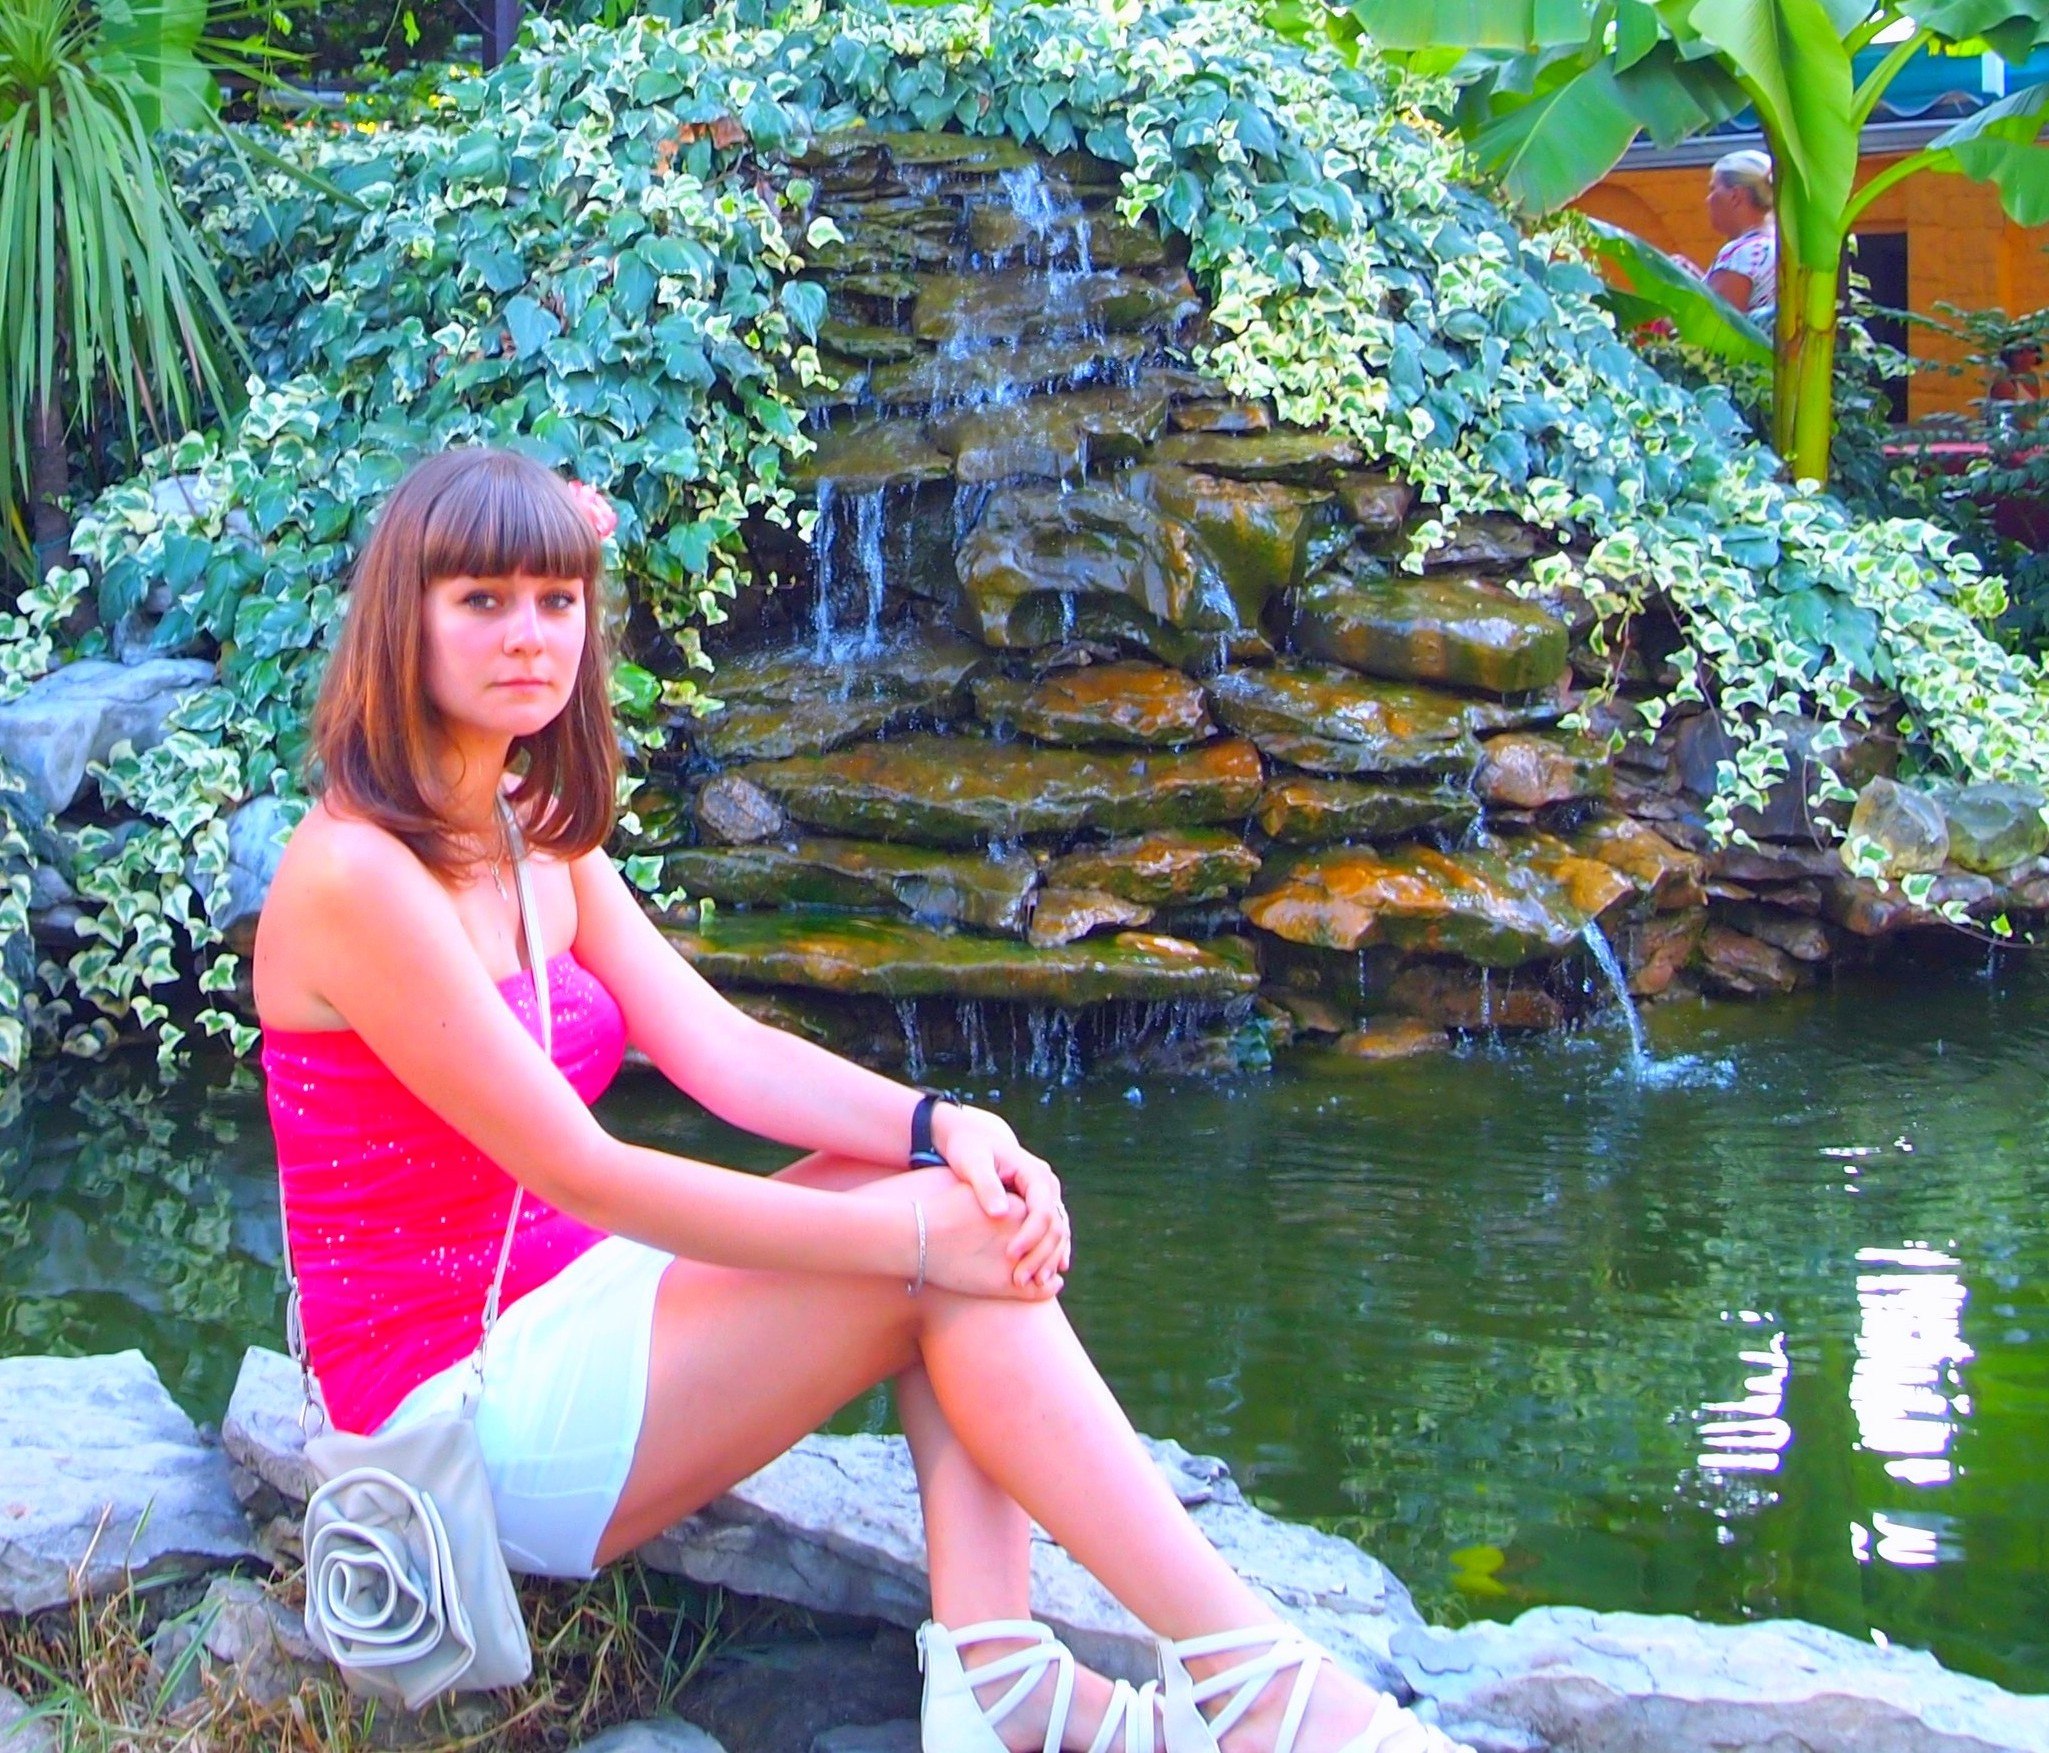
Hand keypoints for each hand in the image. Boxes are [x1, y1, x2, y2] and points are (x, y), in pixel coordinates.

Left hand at [932, 1103, 1069, 1292]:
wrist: (969, 1137)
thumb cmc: (967, 1148)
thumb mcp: (972, 1162)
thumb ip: (986, 1185)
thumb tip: (1000, 1214)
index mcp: (1034, 1172)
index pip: (1042, 1209)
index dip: (1029, 1235)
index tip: (1010, 1255)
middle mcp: (1046, 1185)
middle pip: (1056, 1224)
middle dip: (1042, 1254)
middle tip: (1023, 1280)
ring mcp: (1045, 1196)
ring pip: (1058, 1231)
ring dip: (1049, 1258)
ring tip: (1036, 1284)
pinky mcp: (1037, 1206)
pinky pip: (1052, 1232)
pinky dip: (1051, 1252)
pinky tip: (1047, 1274)